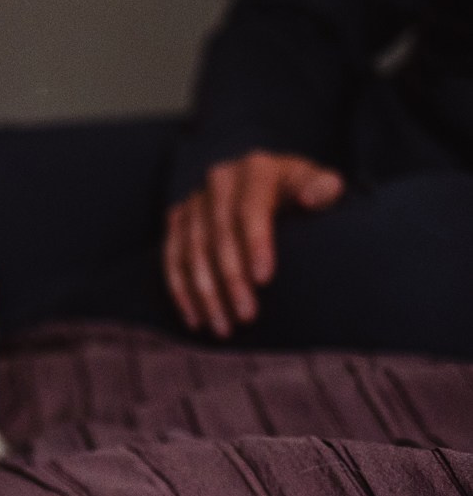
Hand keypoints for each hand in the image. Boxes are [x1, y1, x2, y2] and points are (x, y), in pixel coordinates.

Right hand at [163, 151, 343, 336]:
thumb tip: (311, 197)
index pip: (249, 208)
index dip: (255, 243)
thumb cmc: (305, 192)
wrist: (276, 186)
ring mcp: (195, 200)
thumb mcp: (320, 183)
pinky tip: (195, 318)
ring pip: (191, 250)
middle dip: (230, 278)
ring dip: (205, 292)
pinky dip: (180, 289)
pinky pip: (171, 257)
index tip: (264, 281)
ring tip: (224, 327)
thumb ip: (324, 188)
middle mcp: (219, 180)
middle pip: (217, 234)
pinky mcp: (178, 219)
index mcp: (255, 169)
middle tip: (247, 315)